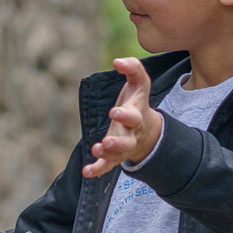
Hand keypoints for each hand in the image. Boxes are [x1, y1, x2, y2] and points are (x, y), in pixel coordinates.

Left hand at [83, 57, 160, 178]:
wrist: (147, 131)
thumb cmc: (138, 103)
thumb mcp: (140, 83)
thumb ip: (133, 68)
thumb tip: (117, 61)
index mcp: (136, 116)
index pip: (133, 117)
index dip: (124, 115)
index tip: (114, 112)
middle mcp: (130, 134)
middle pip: (127, 142)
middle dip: (117, 143)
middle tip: (107, 141)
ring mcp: (122, 148)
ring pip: (116, 155)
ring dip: (106, 155)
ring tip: (96, 150)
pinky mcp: (113, 158)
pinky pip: (106, 166)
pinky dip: (97, 170)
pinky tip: (86, 172)